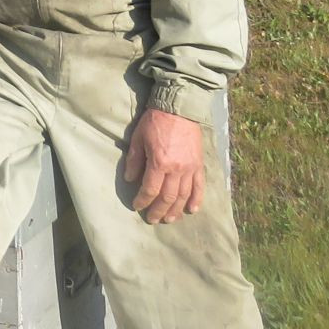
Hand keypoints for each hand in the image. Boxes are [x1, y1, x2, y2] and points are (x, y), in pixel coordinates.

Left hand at [123, 108, 205, 224]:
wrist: (179, 108)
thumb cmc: (155, 121)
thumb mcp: (138, 138)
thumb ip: (134, 160)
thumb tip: (129, 179)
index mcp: (159, 162)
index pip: (150, 189)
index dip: (143, 200)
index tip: (137, 206)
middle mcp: (176, 169)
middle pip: (167, 197)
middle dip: (158, 210)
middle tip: (152, 219)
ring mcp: (190, 168)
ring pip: (183, 195)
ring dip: (176, 210)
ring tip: (169, 220)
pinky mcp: (199, 164)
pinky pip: (199, 186)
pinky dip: (196, 199)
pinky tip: (192, 210)